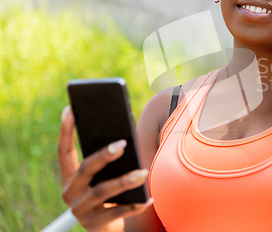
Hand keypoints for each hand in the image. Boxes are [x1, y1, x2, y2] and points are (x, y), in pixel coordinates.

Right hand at [58, 106, 152, 231]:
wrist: (108, 229)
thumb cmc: (110, 195)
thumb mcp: (105, 177)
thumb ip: (109, 161)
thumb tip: (124, 138)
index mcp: (70, 176)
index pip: (64, 151)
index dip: (66, 130)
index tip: (71, 109)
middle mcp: (70, 192)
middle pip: (85, 169)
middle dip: (104, 155)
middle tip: (123, 144)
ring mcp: (80, 209)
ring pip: (102, 191)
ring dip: (125, 180)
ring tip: (144, 172)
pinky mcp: (94, 224)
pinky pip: (116, 213)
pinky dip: (135, 205)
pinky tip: (148, 198)